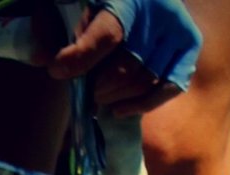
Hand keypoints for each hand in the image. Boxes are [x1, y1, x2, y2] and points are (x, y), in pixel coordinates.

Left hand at [47, 4, 181, 117]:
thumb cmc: (97, 0)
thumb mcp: (71, 3)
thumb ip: (51, 25)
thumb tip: (39, 58)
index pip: (107, 35)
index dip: (80, 58)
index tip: (56, 70)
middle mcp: (160, 11)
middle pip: (128, 66)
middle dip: (99, 85)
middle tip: (86, 89)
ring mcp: (179, 29)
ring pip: (147, 80)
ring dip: (117, 96)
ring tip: (99, 96)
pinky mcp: (190, 45)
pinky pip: (170, 86)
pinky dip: (143, 104)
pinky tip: (118, 109)